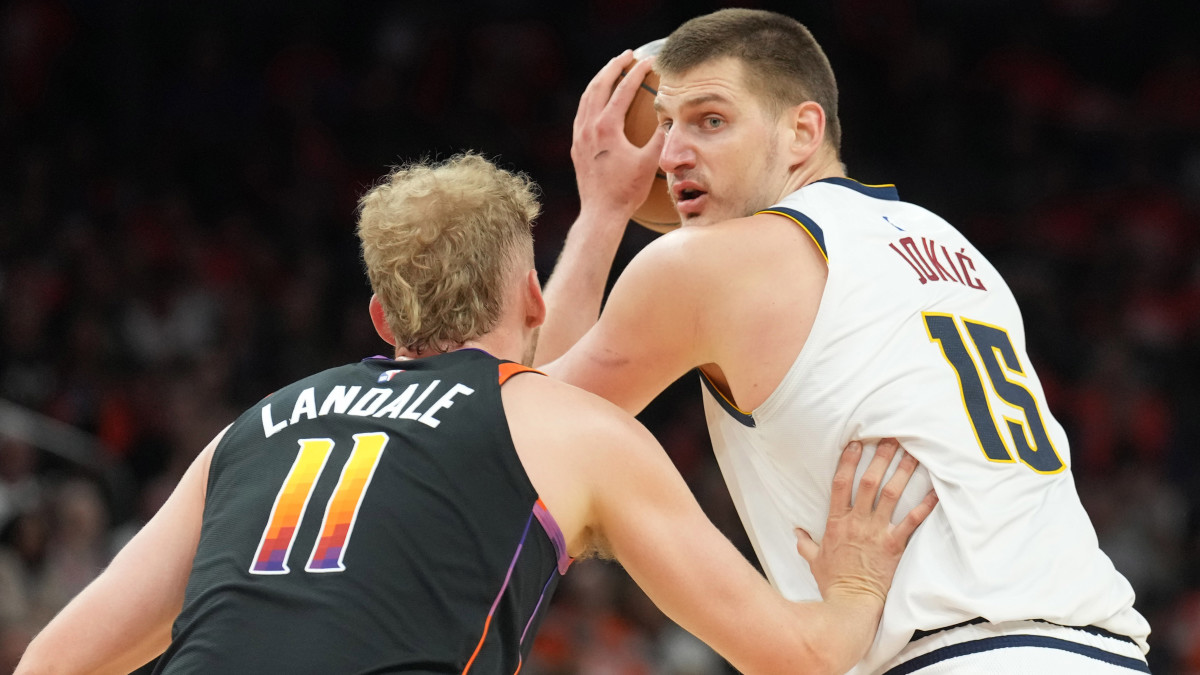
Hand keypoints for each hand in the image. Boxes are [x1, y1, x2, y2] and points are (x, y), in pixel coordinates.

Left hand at [571, 50, 666, 222]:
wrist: (601, 212)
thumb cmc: (626, 190)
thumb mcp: (649, 163)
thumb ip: (660, 138)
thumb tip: (670, 120)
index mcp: (606, 128)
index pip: (622, 91)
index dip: (636, 74)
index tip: (648, 62)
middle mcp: (589, 127)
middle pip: (599, 86)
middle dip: (613, 67)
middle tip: (627, 55)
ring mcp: (579, 136)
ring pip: (586, 98)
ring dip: (600, 80)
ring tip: (612, 70)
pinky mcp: (576, 146)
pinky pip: (582, 113)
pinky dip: (591, 99)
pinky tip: (599, 100)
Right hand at [796, 439, 937, 603]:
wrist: (850, 604)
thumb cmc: (832, 583)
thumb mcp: (813, 559)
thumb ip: (805, 542)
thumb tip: (796, 531)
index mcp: (836, 522)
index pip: (841, 484)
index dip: (848, 461)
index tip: (856, 444)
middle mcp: (857, 522)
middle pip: (869, 481)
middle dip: (880, 457)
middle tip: (891, 438)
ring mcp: (877, 532)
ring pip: (891, 494)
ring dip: (902, 472)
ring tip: (913, 453)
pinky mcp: (894, 545)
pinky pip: (912, 521)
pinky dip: (924, 504)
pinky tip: (935, 490)